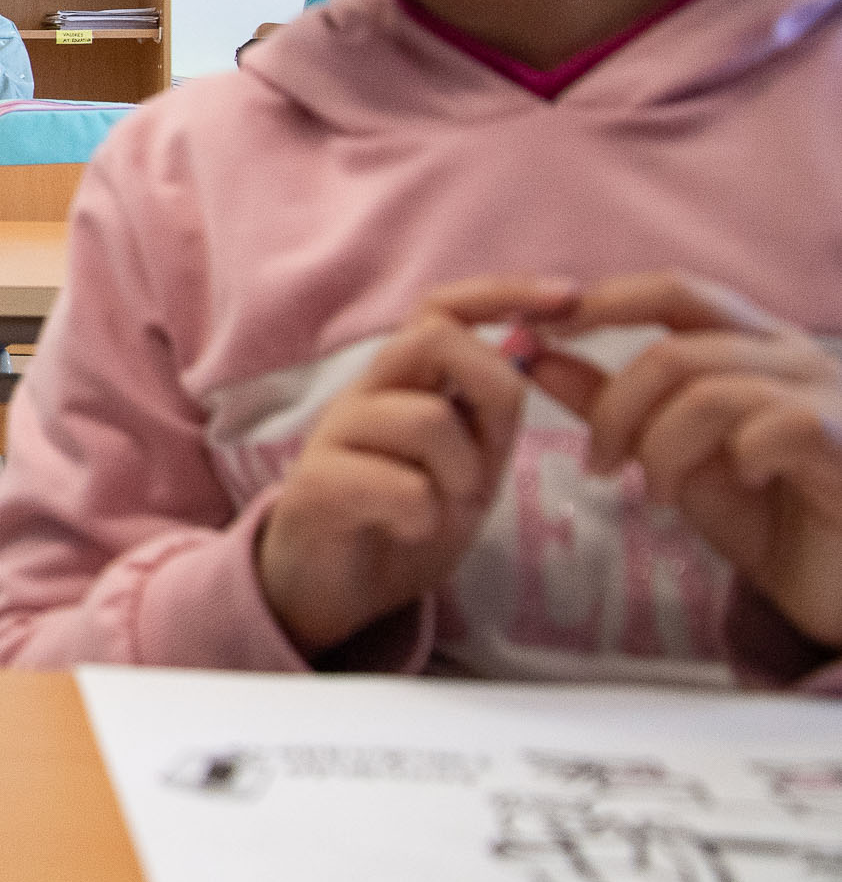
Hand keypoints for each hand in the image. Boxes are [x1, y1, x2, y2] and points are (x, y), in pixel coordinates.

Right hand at [256, 276, 576, 657]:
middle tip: (491, 455)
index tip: (567, 298)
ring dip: (460, 472)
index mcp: (403, 382)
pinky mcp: (314, 485)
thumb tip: (530, 354)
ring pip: (423, 417)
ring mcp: (334, 435)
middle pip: (431, 337)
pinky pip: (398, 485)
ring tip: (447, 507)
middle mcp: (365, 393)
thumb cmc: (403, 519)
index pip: (443, 308)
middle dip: (491, 389)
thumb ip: (492, 416)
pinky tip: (411, 529)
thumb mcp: (469, 465)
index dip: (504, 293)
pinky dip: (423, 515)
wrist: (331, 588)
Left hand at [527, 272, 841, 648]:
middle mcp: (797, 355)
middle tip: (597, 463)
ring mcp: (833, 392)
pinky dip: (736, 459)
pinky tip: (744, 487)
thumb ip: (612, 403)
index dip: (602, 301)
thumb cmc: (770, 520)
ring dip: (663, 450)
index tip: (533, 329)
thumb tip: (534, 354)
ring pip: (709, 392)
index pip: (674, 291)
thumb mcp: (674, 457)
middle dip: (616, 407)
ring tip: (659, 497)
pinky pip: (773, 426)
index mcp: (753, 344)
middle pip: (675, 348)